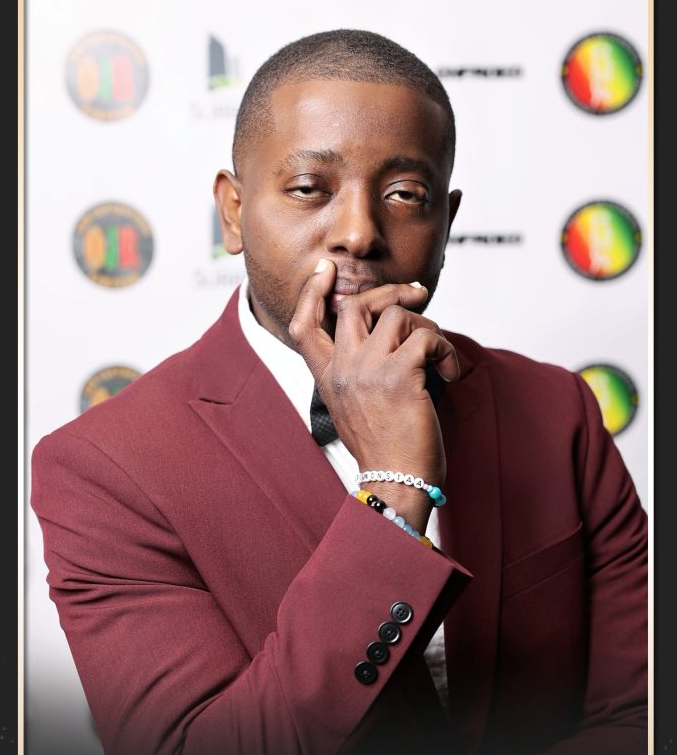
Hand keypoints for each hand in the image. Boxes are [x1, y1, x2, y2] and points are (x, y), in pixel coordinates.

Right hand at [288, 259, 458, 532]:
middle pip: (354, 305)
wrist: (396, 484)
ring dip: (427, 327)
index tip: (326, 270)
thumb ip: (358, 374)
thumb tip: (390, 340)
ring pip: (396, 315)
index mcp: (327, 378)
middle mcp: (342, 370)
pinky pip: (428, 337)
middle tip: (417, 295)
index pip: (304, 324)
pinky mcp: (400, 375)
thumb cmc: (384, 451)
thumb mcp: (355, 409)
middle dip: (388, 292)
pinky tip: (451, 373)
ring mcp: (368, 370)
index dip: (312, 291)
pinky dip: (447, 351)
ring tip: (439, 355)